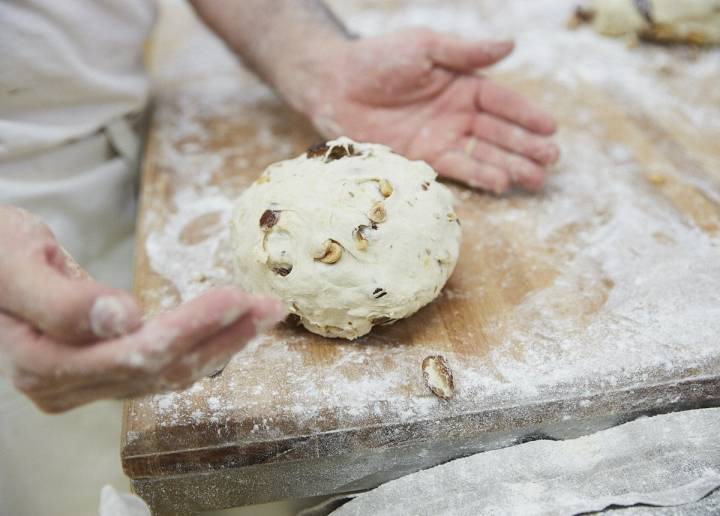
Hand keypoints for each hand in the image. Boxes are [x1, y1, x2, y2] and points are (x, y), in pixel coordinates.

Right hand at [0, 206, 285, 412]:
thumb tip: (123, 319)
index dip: (190, 329)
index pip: (133, 355)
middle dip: (222, 337)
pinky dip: (205, 345)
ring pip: (170, 372)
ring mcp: (90, 383)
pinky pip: (164, 366)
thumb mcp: (15, 263)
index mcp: (43, 365)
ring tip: (267, 313)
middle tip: (271, 306)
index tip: (235, 299)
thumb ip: (62, 300)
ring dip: (224, 343)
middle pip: (161, 368)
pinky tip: (236, 328)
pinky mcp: (107, 371)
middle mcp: (68, 386)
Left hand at [305, 28, 559, 192]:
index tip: (552, 128)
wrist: (334, 86)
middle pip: (500, 132)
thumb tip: (511, 45)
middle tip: (552, 160)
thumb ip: (465, 52)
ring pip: (484, 154)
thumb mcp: (425, 48)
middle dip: (527, 146)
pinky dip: (479, 176)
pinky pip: (457, 168)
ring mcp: (442, 137)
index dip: (527, 115)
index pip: (503, 102)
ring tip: (535, 179)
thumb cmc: (378, 59)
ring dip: (510, 166)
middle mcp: (457, 114)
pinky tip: (500, 183)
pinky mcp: (423, 158)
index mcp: (463, 85)